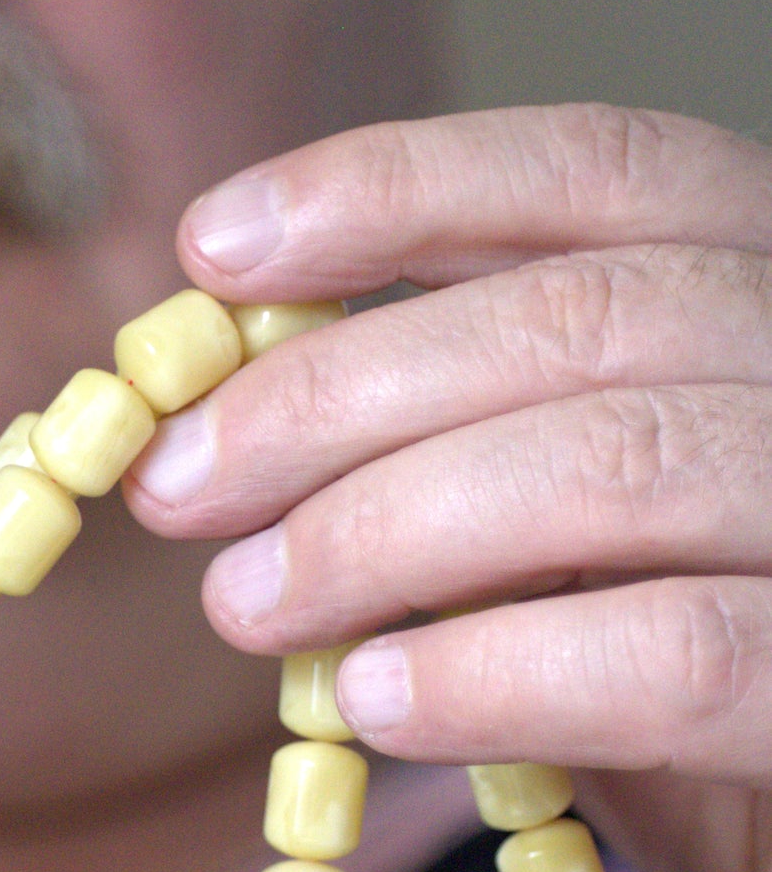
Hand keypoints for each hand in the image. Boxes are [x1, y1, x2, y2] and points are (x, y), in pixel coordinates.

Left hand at [125, 105, 771, 871]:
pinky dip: (496, 672)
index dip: (396, 188)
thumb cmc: (693, 672)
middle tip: (177, 485)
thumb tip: (229, 412)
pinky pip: (674, 653)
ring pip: (615, 468)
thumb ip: (460, 440)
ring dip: (383, 531)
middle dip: (336, 393)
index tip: (210, 250)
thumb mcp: (571, 525)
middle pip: (580, 317)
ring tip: (246, 605)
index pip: (601, 169)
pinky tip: (375, 702)